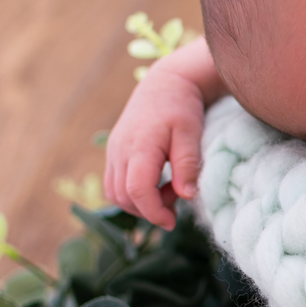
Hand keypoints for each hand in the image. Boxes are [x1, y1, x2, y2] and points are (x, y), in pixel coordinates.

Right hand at [104, 64, 205, 229]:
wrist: (166, 84)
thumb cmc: (182, 108)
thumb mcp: (191, 134)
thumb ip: (188, 165)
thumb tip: (186, 196)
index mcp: (139, 146)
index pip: (136, 190)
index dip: (153, 212)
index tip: (172, 222)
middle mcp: (119, 151)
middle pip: (123, 196)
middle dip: (149, 209)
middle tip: (177, 202)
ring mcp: (113, 152)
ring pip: (115, 192)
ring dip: (139, 203)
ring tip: (169, 191)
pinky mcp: (114, 153)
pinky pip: (115, 183)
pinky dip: (133, 192)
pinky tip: (158, 184)